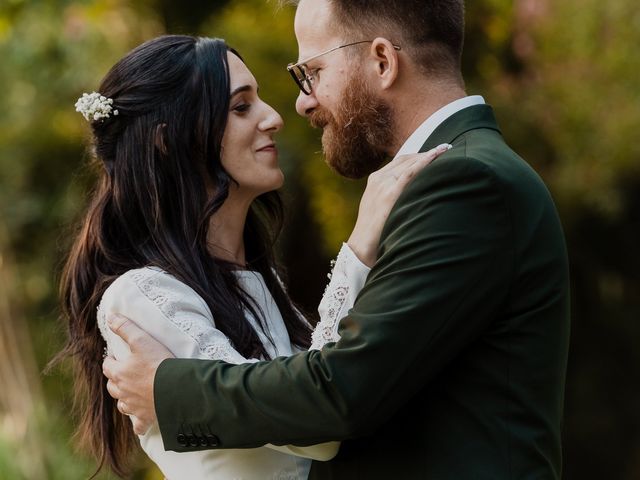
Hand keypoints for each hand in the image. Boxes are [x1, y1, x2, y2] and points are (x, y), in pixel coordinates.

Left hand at [102, 313, 173, 434]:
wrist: (175, 388)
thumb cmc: (159, 362)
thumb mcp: (142, 339)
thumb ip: (125, 327)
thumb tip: (110, 316)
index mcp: (119, 373)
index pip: (107, 366)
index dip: (111, 360)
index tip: (118, 356)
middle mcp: (123, 392)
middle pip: (112, 387)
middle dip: (116, 379)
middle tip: (126, 372)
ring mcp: (134, 407)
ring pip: (122, 405)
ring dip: (125, 399)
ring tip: (133, 392)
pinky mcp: (146, 418)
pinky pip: (138, 425)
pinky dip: (138, 423)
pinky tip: (142, 421)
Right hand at [348, 143, 451, 265]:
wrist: (360, 247)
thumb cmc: (374, 233)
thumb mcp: (381, 209)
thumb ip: (393, 197)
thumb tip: (414, 197)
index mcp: (375, 180)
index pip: (400, 162)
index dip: (418, 155)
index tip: (434, 153)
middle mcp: (378, 179)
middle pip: (406, 159)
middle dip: (426, 153)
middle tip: (446, 149)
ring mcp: (383, 185)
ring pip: (409, 162)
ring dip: (430, 154)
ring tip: (447, 149)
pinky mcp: (389, 194)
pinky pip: (410, 172)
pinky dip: (424, 162)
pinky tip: (437, 156)